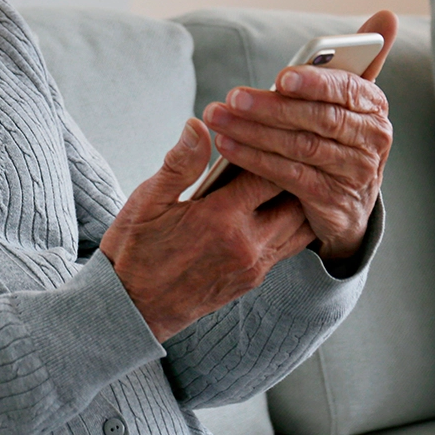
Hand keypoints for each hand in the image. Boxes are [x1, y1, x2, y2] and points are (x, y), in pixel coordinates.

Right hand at [100, 118, 315, 341]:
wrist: (133, 308)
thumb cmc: (135, 250)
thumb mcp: (148, 201)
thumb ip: (179, 163)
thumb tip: (198, 126)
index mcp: (221, 219)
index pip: (268, 173)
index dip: (271, 149)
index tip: (268, 131)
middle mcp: (247, 244)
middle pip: (297, 200)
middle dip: (294, 173)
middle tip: (288, 150)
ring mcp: (254, 266)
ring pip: (302, 227)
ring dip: (298, 201)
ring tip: (289, 177)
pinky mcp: (253, 280)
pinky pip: (290, 247)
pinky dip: (292, 224)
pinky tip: (279, 206)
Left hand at [201, 12, 396, 260]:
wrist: (348, 203)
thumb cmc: (339, 135)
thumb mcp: (349, 99)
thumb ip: (360, 59)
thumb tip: (386, 14)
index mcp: (374, 106)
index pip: (345, 90)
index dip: (314, 84)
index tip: (282, 77)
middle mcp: (371, 140)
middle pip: (317, 119)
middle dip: (271, 107)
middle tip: (232, 96)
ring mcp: (355, 173)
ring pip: (300, 147)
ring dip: (253, 132)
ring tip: (218, 118)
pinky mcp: (333, 201)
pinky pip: (290, 176)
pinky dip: (255, 161)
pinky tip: (227, 147)